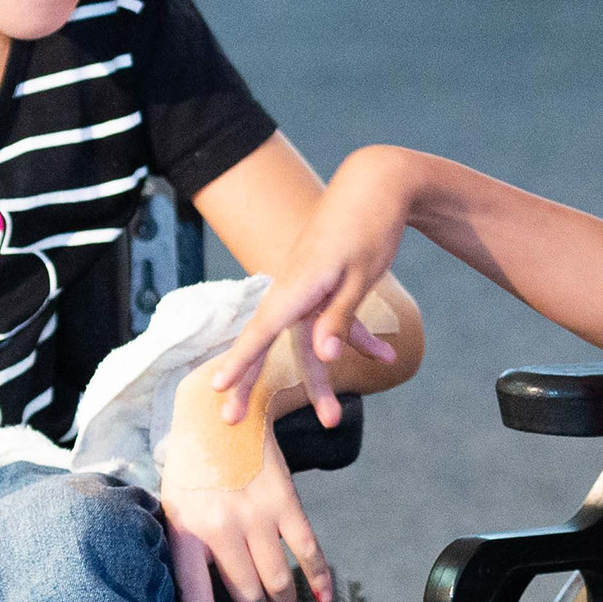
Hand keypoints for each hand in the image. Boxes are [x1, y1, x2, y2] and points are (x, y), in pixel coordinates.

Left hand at [159, 388, 332, 601]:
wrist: (223, 414)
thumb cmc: (194, 465)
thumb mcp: (174, 506)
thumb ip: (185, 546)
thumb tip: (200, 594)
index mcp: (186, 532)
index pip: (198, 599)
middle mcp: (220, 528)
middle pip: (245, 594)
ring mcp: (255, 516)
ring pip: (278, 580)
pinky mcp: (284, 502)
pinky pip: (307, 551)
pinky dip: (319, 578)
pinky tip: (322, 597)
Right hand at [207, 147, 410, 428]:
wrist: (377, 181)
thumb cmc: (370, 226)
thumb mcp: (362, 276)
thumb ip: (340, 318)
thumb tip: (323, 356)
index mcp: (299, 284)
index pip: (261, 330)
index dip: (239, 361)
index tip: (217, 388)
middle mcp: (294, 288)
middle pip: (268, 341)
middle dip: (252, 382)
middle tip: (231, 420)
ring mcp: (306, 287)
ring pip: (305, 340)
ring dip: (321, 379)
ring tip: (332, 419)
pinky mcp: (321, 285)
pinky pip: (329, 320)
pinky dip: (353, 337)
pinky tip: (386, 354)